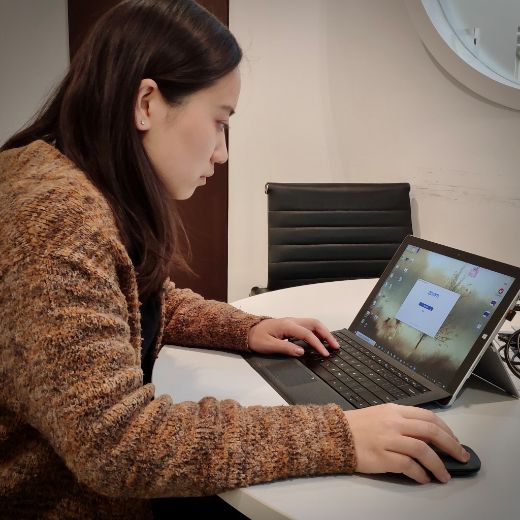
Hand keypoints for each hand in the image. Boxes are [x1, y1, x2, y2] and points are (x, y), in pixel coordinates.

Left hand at [247, 317, 339, 356]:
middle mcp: (292, 321)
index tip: (325, 353)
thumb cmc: (256, 338)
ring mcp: (292, 322)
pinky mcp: (291, 325)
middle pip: (314, 324)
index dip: (318, 344)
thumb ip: (286, 348)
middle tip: (335, 346)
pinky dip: (317, 332)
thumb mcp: (269, 346)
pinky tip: (320, 340)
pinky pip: (308, 326)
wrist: (248, 331)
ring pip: (313, 324)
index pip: (307, 334)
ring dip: (324, 332)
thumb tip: (301, 351)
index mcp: (287, 325)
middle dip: (327, 334)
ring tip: (332, 343)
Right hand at [345, 403, 470, 483]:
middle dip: (451, 446)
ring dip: (439, 465)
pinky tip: (423, 478)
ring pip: (423, 450)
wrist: (334, 435)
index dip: (447, 430)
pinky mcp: (382, 456)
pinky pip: (409, 466)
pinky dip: (420, 474)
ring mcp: (388, 439)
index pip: (429, 417)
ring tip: (444, 475)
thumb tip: (427, 436)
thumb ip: (403, 422)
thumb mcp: (381, 415)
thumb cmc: (356, 427)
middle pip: (431, 431)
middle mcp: (393, 422)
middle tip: (461, 456)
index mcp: (394, 410)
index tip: (455, 441)